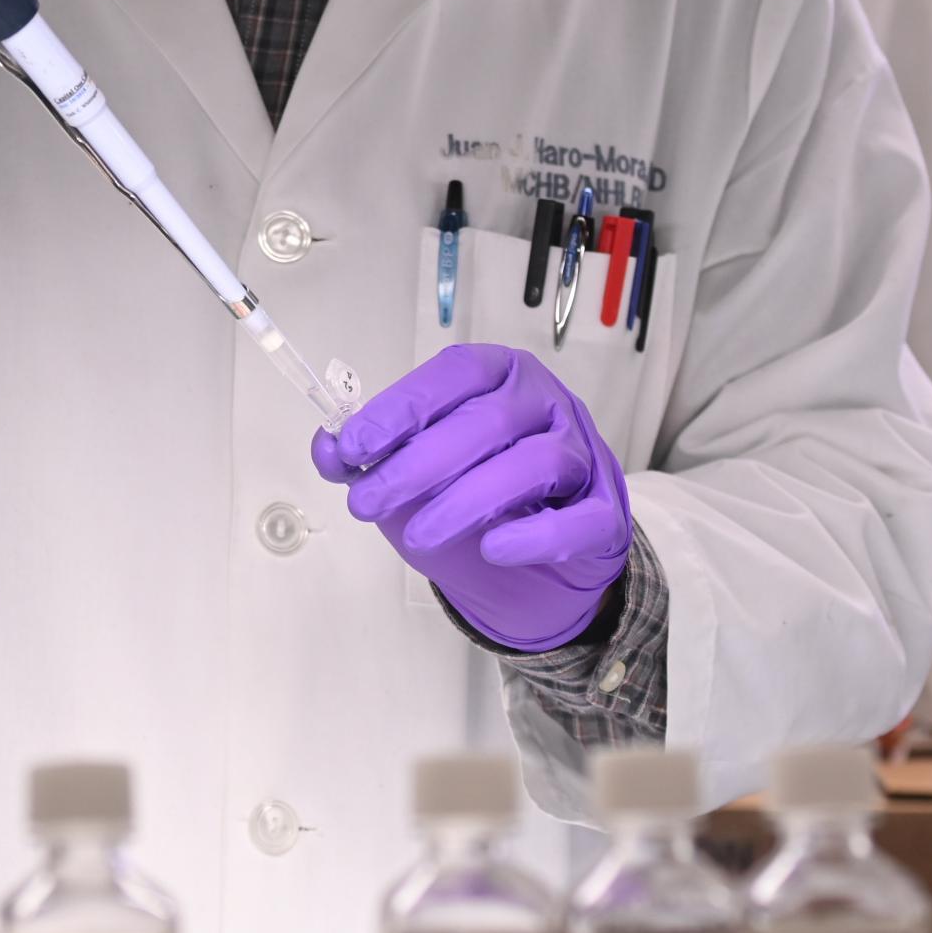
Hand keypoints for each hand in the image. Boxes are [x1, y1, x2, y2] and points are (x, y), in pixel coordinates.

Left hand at [311, 345, 631, 651]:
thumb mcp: (415, 470)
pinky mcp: (605, 515)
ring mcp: (583, 454)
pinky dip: (534, 534)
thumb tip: (326, 448)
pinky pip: (577, 520)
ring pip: (532, 463)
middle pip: (487, 422)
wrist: (543, 557)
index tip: (352, 447)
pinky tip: (494, 548)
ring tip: (416, 536)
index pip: (454, 375)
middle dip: (418, 464)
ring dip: (466, 500)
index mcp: (499, 376)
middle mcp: (545, 404)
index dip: (401, 408)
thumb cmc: (477, 492)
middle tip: (367, 502)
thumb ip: (371, 456)